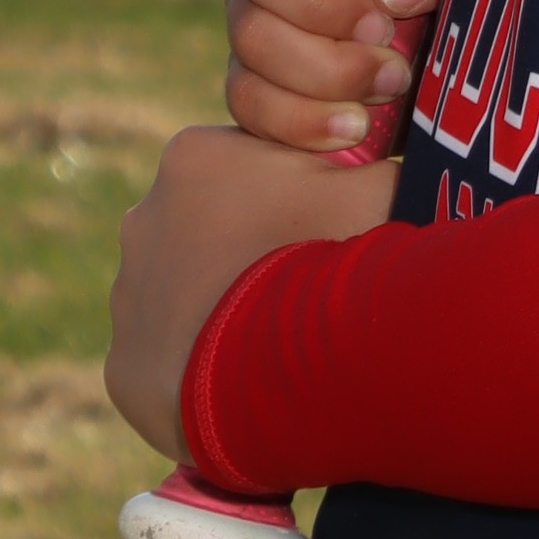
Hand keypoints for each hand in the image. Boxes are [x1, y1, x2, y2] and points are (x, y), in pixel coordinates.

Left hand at [106, 122, 396, 459]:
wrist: (282, 372)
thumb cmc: (329, 263)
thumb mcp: (382, 190)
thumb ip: (389, 163)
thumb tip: (415, 150)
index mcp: (196, 156)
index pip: (253, 172)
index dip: (303, 204)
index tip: (333, 240)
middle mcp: (145, 218)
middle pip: (216, 232)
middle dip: (258, 257)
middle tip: (313, 295)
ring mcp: (127, 296)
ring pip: (189, 298)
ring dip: (228, 313)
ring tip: (283, 346)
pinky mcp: (122, 366)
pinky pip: (171, 365)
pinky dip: (206, 372)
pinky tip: (248, 387)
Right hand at [214, 0, 457, 155]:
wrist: (461, 25)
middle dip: (314, 6)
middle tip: (385, 31)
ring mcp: (251, 1)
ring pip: (248, 35)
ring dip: (324, 70)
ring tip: (392, 81)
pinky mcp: (255, 69)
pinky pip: (247, 100)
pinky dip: (301, 121)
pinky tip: (355, 127)